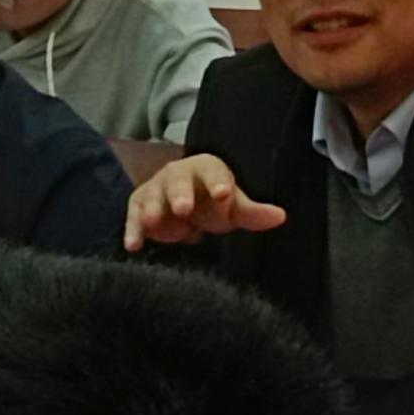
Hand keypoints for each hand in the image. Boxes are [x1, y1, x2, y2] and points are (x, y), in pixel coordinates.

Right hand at [123, 154, 286, 250]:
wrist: (185, 205)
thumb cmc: (213, 203)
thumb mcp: (234, 208)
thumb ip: (254, 212)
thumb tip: (280, 216)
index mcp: (207, 169)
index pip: (213, 172)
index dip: (218, 182)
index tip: (224, 194)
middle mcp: (179, 175)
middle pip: (178, 180)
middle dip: (181, 193)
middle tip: (185, 208)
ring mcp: (157, 189)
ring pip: (153, 195)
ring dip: (153, 208)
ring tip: (153, 221)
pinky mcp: (139, 207)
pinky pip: (134, 216)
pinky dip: (133, 230)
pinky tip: (133, 245)